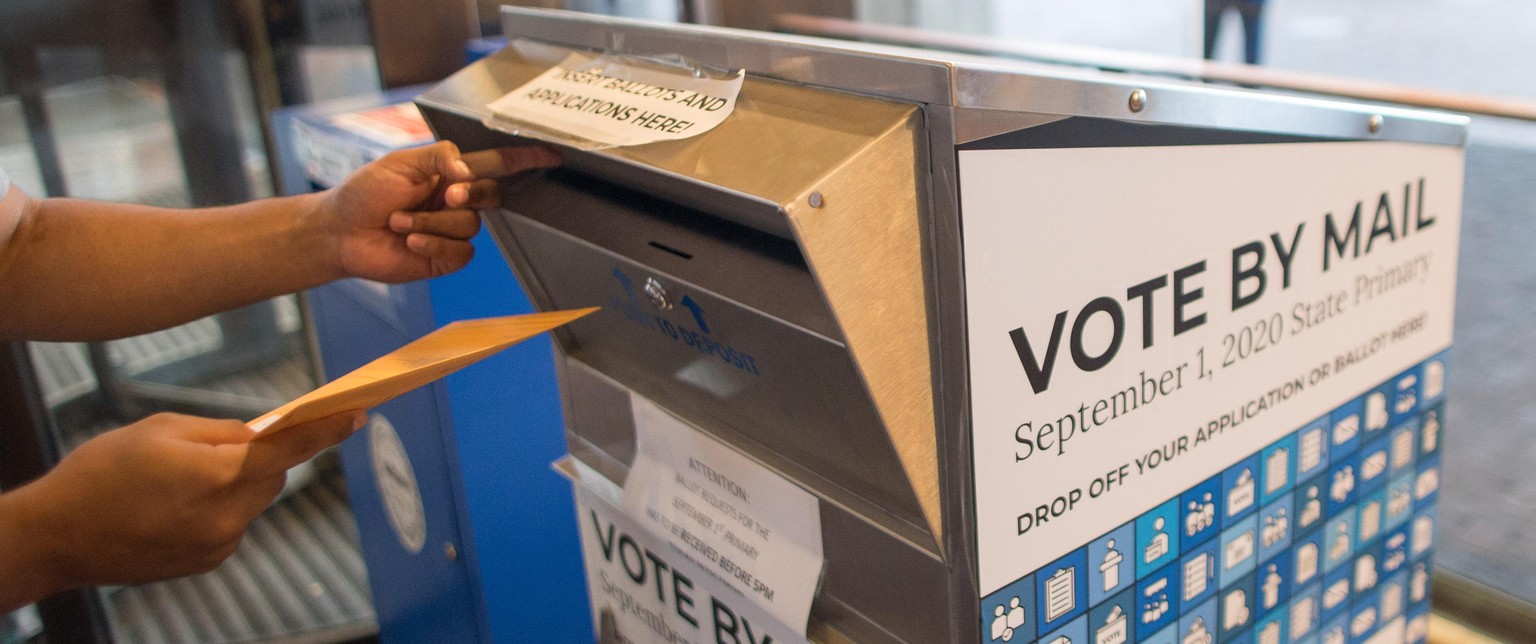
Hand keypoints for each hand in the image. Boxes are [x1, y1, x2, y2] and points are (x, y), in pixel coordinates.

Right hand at [0, 410, 361, 598]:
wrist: (57, 537)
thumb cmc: (103, 472)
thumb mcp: (162, 430)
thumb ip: (222, 431)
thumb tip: (264, 432)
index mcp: (218, 474)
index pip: (291, 447)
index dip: (327, 429)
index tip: (356, 414)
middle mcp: (228, 515)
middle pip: (275, 473)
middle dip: (261, 455)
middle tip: (217, 446)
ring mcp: (220, 543)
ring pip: (254, 499)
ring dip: (237, 482)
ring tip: (181, 480)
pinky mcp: (209, 561)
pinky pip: (234, 522)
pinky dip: (220, 507)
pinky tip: (175, 506)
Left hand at [324, 141, 560, 281]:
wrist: (342, 232)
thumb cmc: (366, 193)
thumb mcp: (400, 162)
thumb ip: (438, 156)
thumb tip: (467, 171)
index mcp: (451, 173)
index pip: (496, 164)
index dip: (524, 160)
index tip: (550, 155)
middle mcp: (457, 201)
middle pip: (490, 194)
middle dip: (468, 193)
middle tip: (443, 194)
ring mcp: (453, 232)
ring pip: (469, 225)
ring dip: (431, 222)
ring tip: (399, 223)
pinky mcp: (446, 259)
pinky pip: (461, 252)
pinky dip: (434, 245)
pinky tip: (410, 242)